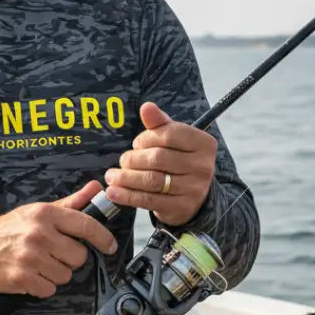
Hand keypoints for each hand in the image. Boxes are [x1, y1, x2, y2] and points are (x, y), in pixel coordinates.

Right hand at [0, 180, 118, 297]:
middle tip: (53, 253)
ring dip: (56, 273)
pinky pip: (49, 289)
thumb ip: (70, 203)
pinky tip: (31, 275)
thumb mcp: (38, 211)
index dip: (103, 238)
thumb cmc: (10, 229)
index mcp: (45, 214)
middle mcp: (39, 234)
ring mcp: (30, 257)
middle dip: (69, 258)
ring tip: (39, 263)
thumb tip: (95, 188)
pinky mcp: (22, 278)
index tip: (110, 246)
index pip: (85, 225)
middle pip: (78, 256)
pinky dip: (43, 286)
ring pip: (65, 275)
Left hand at [103, 102, 215, 225]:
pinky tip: (113, 192)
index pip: (169, 134)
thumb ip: (159, 124)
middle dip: (133, 159)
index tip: (136, 144)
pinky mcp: (182, 207)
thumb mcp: (173, 140)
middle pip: (158, 158)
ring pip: (152, 180)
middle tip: (122, 161)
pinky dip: (127, 196)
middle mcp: (203, 165)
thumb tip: (147, 107)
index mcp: (203, 143)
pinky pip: (149, 200)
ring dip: (126, 178)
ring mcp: (194, 188)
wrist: (192, 198)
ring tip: (111, 176)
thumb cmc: (179, 162)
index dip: (146, 138)